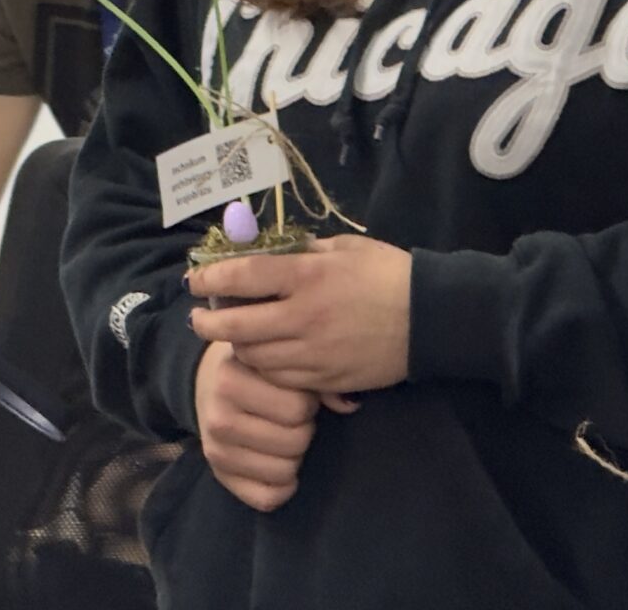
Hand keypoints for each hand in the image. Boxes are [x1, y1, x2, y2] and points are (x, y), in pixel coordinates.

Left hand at [187, 235, 410, 394]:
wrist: (432, 319)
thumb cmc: (389, 273)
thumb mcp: (345, 247)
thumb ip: (304, 252)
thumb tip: (269, 252)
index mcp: (307, 277)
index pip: (242, 276)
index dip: (210, 277)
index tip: (195, 279)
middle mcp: (303, 317)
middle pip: (236, 326)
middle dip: (208, 322)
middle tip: (199, 318)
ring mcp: (313, 353)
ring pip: (254, 357)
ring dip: (236, 346)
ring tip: (233, 336)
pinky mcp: (324, 379)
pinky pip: (279, 377)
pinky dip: (264, 366)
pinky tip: (265, 356)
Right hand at [193, 341, 353, 512]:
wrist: (213, 384)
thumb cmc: (259, 372)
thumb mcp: (280, 363)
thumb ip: (315, 379)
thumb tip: (349, 405)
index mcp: (231, 379)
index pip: (296, 408)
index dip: (308, 402)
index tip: (298, 394)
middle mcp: (218, 418)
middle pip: (294, 441)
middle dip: (303, 429)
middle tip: (292, 419)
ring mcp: (216, 451)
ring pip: (283, 472)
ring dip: (294, 457)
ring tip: (284, 436)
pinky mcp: (220, 477)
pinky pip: (267, 498)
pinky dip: (283, 487)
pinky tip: (281, 465)